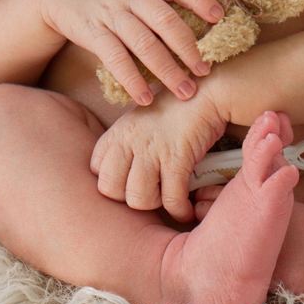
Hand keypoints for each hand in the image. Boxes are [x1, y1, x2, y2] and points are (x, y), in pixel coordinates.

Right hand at [38, 0, 224, 105]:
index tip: (218, 17)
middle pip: (164, 20)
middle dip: (188, 48)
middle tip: (205, 71)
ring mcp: (110, 12)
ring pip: (144, 44)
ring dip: (167, 71)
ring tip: (185, 91)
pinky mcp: (92, 33)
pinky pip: (115, 59)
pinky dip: (132, 80)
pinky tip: (145, 98)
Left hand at [91, 90, 228, 221]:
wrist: (207, 93)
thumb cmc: (174, 109)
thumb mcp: (138, 121)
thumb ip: (125, 144)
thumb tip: (122, 172)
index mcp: (117, 133)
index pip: (96, 170)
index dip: (114, 183)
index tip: (131, 183)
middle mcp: (129, 141)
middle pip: (110, 189)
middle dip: (130, 198)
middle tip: (150, 194)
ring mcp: (152, 150)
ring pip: (138, 199)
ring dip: (155, 205)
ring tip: (167, 197)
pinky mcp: (177, 158)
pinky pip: (171, 198)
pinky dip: (180, 210)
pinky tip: (186, 209)